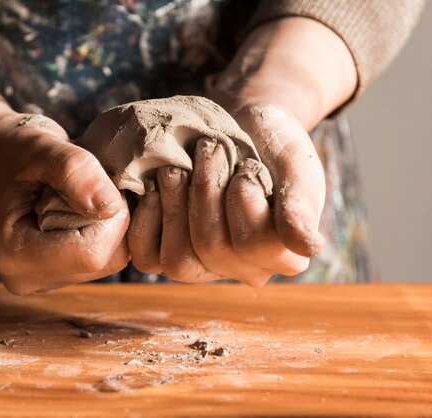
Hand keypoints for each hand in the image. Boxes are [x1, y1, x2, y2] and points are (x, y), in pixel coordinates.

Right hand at [0, 96, 129, 293]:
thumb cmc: (10, 148)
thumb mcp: (40, 147)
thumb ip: (75, 170)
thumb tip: (112, 206)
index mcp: (13, 253)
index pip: (91, 253)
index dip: (111, 216)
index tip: (98, 180)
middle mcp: (25, 277)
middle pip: (104, 259)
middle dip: (111, 219)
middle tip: (87, 184)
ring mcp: (41, 280)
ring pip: (108, 260)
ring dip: (108, 224)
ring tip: (78, 195)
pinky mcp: (56, 275)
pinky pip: (102, 258)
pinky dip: (103, 231)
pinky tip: (79, 209)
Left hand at [128, 17, 356, 285]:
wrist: (235, 128)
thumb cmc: (270, 145)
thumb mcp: (295, 163)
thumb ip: (300, 203)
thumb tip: (308, 247)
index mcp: (282, 254)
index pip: (257, 245)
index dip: (244, 198)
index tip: (247, 164)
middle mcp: (242, 269)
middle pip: (212, 247)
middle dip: (207, 189)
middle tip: (209, 150)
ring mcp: (202, 265)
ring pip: (179, 259)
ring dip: (175, 203)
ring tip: (178, 167)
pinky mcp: (166, 254)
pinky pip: (147, 259)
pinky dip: (146, 221)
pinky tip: (153, 189)